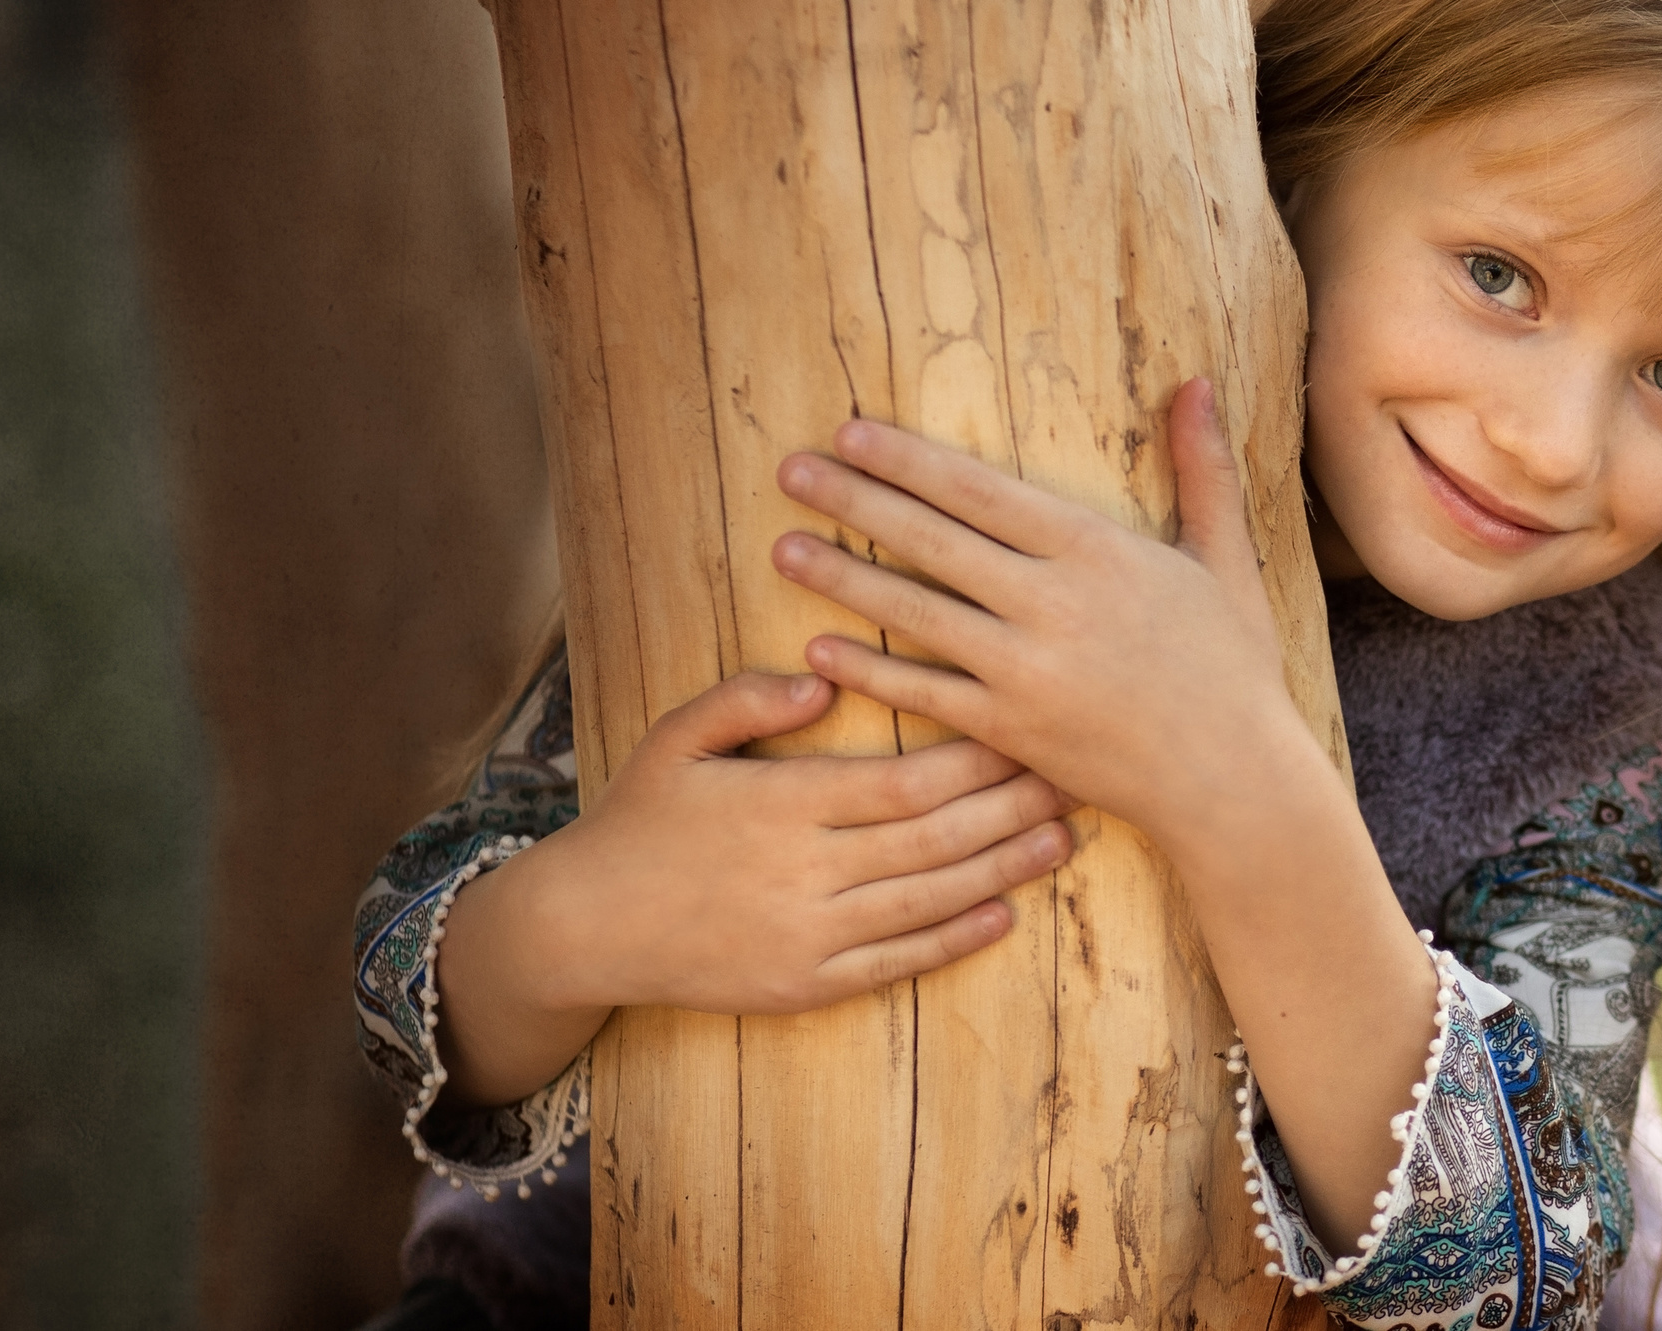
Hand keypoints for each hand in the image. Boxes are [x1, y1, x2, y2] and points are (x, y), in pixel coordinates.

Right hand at [438, 672, 1074, 1105]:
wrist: (583, 926)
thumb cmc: (639, 817)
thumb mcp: (677, 737)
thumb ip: (748, 699)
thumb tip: (824, 676)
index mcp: (783, 804)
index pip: (906, 780)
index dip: (976, 758)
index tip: (1028, 728)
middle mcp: (806, 872)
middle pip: (935, 838)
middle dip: (1012, 805)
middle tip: (1077, 775)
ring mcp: (809, 936)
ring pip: (929, 899)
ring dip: (1004, 869)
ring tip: (1063, 838)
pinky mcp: (805, 984)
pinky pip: (896, 961)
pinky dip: (955, 939)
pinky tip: (1005, 914)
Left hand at [776, 380, 1438, 1251]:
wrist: (1232, 777)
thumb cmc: (1232, 664)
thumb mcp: (1224, 557)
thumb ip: (1203, 468)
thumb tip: (1198, 382)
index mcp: (1096, 550)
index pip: (979, 490)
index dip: (908, 460)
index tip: (851, 434)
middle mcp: (1052, 603)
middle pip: (931, 540)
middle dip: (853, 501)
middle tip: (790, 471)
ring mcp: (1026, 670)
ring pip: (914, 613)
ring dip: (843, 578)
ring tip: (783, 548)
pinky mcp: (1011, 730)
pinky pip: (925, 693)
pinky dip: (871, 669)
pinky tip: (820, 647)